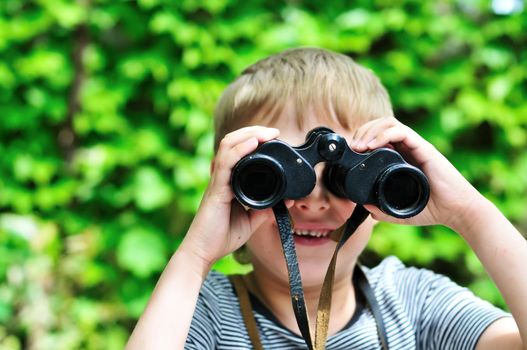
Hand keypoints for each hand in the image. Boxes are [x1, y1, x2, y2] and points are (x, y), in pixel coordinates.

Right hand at [180, 126, 285, 268]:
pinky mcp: (216, 189)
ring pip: (228, 146)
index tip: (274, 138)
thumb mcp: (250, 220)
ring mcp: (218, 181)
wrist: (204, 252)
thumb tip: (286, 199)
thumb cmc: (222, 236)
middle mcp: (221, 176)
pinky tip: (253, 143)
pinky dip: (240, 149)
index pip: (238, 150)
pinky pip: (226, 163)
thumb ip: (266, 208)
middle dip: (254, 131)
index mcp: (228, 181)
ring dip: (249, 135)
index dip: (254, 139)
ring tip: (266, 133)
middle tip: (274, 132)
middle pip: (233, 142)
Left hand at [350, 117, 481, 228]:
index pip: (378, 135)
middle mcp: (407, 148)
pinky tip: (372, 145)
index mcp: (400, 157)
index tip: (351, 153)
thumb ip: (381, 209)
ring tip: (359, 146)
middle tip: (353, 147)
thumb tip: (363, 206)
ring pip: (389, 123)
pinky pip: (402, 132)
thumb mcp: (398, 211)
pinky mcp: (424, 148)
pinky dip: (383, 135)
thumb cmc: (431, 209)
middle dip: (362, 131)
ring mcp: (416, 146)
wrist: (456, 212)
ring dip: (370, 130)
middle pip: (380, 125)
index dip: (362, 138)